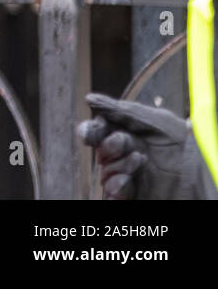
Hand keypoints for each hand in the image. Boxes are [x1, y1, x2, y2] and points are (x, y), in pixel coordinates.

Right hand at [76, 92, 211, 199]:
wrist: (206, 178)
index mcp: (134, 136)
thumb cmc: (188, 148)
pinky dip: (114, 188)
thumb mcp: (157, 123)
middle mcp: (130, 157)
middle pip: (100, 152)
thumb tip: (91, 99)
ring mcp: (132, 179)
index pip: (101, 131)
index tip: (91, 133)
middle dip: (108, 147)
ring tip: (139, 163)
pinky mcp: (135, 198)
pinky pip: (110, 196)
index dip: (92, 130)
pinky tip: (127, 183)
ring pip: (104, 173)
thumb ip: (123, 111)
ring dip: (115, 167)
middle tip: (126, 145)